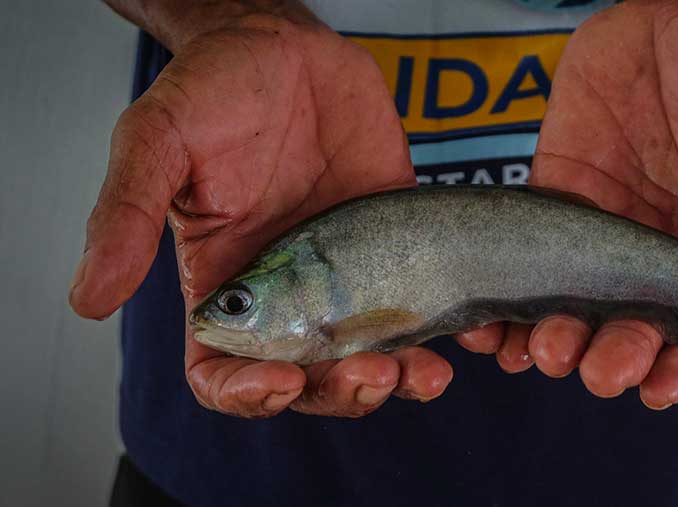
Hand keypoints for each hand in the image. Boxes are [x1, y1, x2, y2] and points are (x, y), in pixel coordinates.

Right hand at [69, 10, 451, 417]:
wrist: (288, 48)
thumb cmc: (215, 89)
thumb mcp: (159, 141)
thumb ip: (127, 214)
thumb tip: (87, 298)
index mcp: (225, 283)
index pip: (223, 368)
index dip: (245, 394)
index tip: (279, 383)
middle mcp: (287, 292)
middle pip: (309, 375)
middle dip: (340, 391)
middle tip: (370, 374)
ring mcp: (345, 274)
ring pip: (370, 354)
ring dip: (396, 378)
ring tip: (424, 373)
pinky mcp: (394, 248)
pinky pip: (418, 306)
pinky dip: (438, 334)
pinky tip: (459, 338)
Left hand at [457, 0, 677, 408]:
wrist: (673, 14)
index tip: (659, 388)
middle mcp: (654, 253)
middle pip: (630, 330)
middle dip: (613, 359)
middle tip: (597, 368)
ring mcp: (600, 232)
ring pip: (574, 307)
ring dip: (557, 342)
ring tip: (545, 352)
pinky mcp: (554, 201)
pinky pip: (528, 261)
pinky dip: (510, 302)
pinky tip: (494, 331)